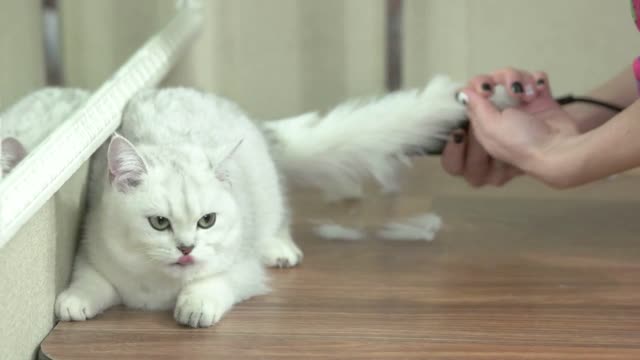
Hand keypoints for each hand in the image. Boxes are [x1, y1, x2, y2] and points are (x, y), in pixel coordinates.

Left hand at [442, 68, 579, 185]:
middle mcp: (501, 112)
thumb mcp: (491, 127)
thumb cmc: (523, 144)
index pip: (471, 97)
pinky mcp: (541, 98)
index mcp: (485, 122)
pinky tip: (540, 91)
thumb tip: (463, 93)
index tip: (485, 91)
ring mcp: (522, 105)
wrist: (560, 149)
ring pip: (513, 76)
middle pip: (491, 81)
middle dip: (499, 80)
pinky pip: (535, 78)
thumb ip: (476, 108)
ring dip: (520, 80)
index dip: (475, 88)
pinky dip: (537, 80)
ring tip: (528, 96)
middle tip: (507, 90)